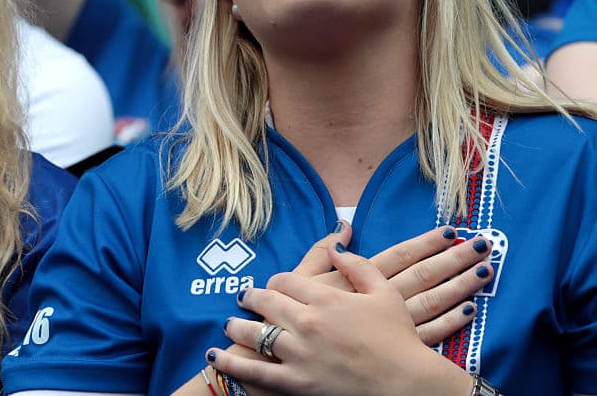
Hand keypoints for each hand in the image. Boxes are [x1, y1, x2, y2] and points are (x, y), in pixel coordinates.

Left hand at [211, 245, 473, 395]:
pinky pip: (256, 372)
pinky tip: (217, 357)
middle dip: (251, 299)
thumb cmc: (399, 339)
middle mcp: (307, 322)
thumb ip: (357, 265)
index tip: (272, 284)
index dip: (276, 282)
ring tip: (228, 325)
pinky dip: (232, 364)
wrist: (409, 386)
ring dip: (237, 327)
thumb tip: (336, 244)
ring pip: (255, 333)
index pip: (286, 281)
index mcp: (326, 298)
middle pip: (266, 302)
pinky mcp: (297, 382)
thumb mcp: (384, 292)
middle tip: (243, 298)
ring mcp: (299, 353)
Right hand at [290, 221, 492, 344]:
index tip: (451, 231)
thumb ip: (320, 253)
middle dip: (454, 260)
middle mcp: (378, 301)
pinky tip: (469, 311)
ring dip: (459, 287)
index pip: (399, 256)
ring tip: (484, 272)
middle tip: (484, 245)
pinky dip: (450, 323)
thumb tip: (342, 227)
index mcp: (357, 281)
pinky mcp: (394, 350)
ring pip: (432, 303)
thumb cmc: (291, 316)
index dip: (425, 243)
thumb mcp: (298, 279)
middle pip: (423, 277)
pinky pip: (429, 335)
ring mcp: (389, 327)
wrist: (287, 356)